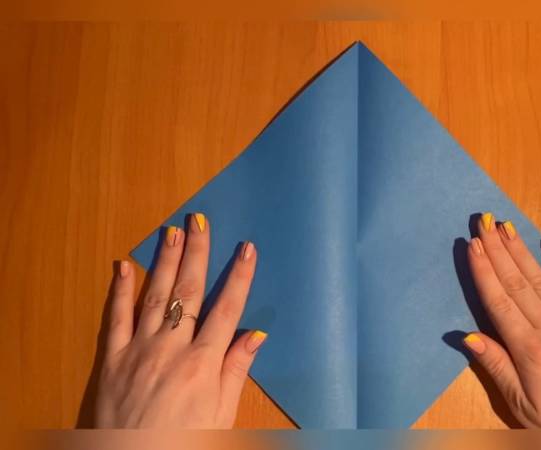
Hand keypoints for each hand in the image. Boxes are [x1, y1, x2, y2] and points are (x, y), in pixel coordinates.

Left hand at [95, 213, 265, 427]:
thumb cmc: (185, 443)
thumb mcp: (221, 416)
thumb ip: (235, 371)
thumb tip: (256, 333)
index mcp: (203, 364)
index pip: (227, 310)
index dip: (239, 277)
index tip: (247, 249)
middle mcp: (171, 350)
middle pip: (189, 293)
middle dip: (198, 254)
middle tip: (200, 221)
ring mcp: (138, 351)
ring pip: (155, 296)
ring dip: (164, 261)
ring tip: (171, 231)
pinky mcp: (111, 360)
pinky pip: (115, 318)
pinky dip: (120, 290)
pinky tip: (125, 265)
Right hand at [463, 213, 540, 428]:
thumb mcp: (521, 404)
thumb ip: (496, 367)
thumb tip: (469, 336)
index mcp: (528, 350)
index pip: (498, 301)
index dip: (483, 271)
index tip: (472, 244)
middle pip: (516, 282)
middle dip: (497, 250)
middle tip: (483, 221)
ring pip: (540, 279)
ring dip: (521, 251)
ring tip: (506, 226)